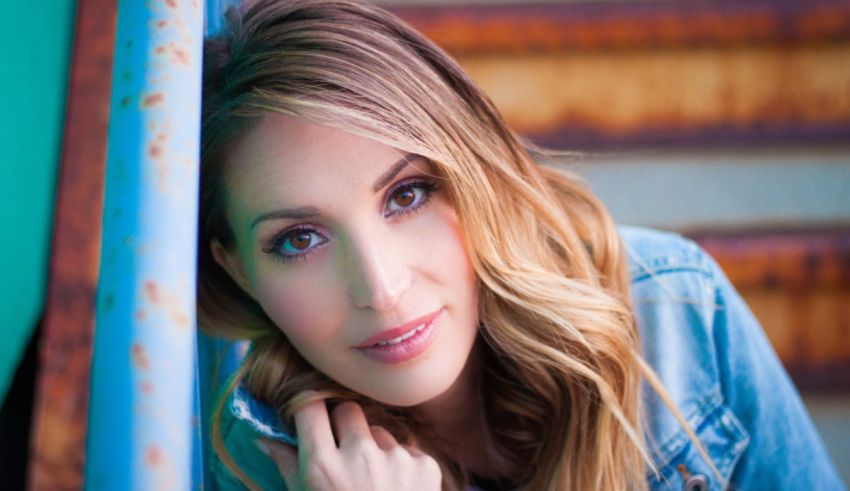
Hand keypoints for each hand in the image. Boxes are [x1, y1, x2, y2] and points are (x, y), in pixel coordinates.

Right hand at [258, 399, 441, 489]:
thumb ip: (288, 467)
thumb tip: (264, 438)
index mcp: (322, 466)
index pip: (309, 407)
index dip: (309, 410)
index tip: (309, 416)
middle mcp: (359, 455)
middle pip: (346, 410)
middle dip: (342, 424)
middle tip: (342, 450)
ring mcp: (395, 458)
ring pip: (378, 431)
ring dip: (373, 448)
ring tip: (371, 482)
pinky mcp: (425, 465)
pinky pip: (406, 450)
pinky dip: (399, 465)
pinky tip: (395, 490)